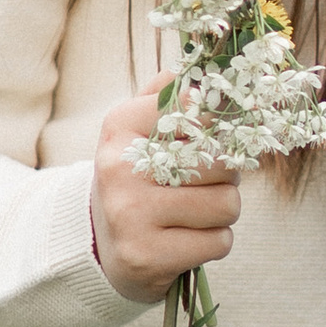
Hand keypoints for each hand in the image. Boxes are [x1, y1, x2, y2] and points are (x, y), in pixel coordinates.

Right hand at [88, 87, 240, 303]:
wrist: (98, 247)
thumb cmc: (136, 179)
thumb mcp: (139, 130)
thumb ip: (168, 95)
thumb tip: (208, 69)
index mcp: (120, 126)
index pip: (199, 110)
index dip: (219, 127)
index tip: (210, 139)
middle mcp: (120, 168)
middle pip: (222, 161)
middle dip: (226, 175)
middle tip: (202, 184)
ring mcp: (130, 216)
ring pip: (227, 204)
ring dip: (223, 212)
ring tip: (194, 214)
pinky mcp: (147, 256)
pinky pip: (220, 242)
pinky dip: (214, 242)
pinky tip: (187, 240)